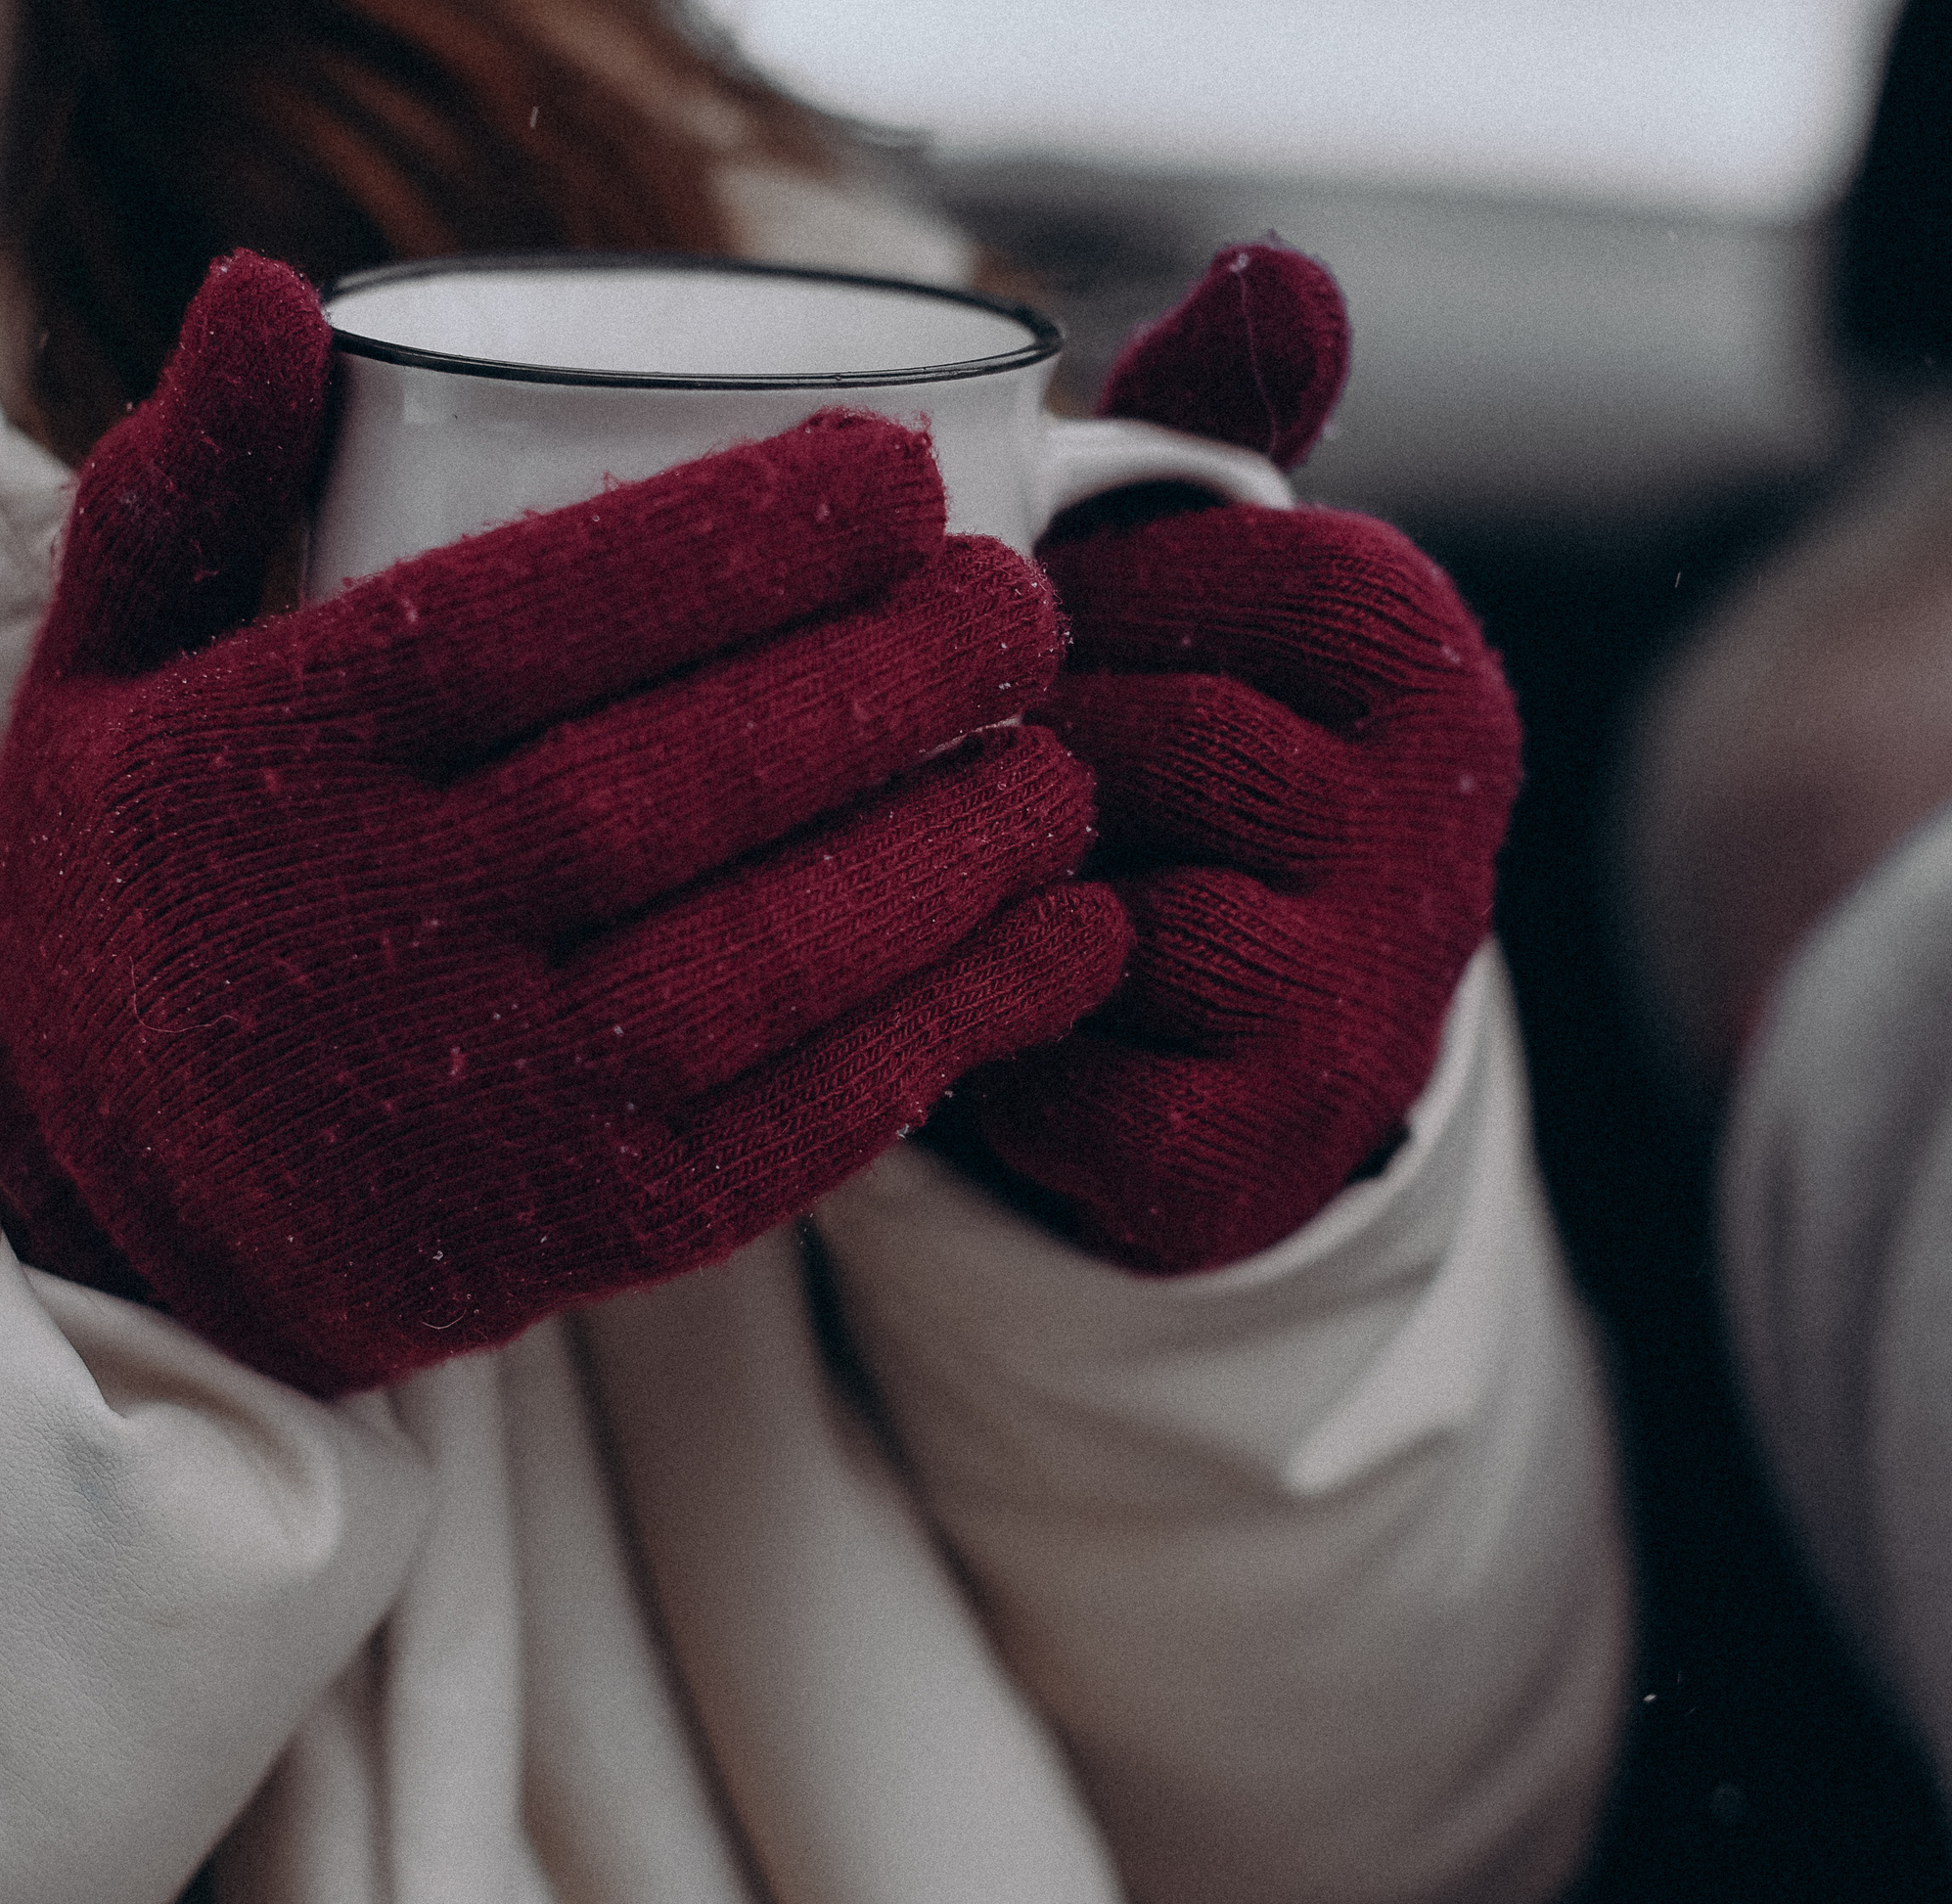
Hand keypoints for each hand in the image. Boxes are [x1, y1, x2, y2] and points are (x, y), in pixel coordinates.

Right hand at [0, 252, 1128, 1390]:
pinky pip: (803, 1128)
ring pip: (772, 955)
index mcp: (273, 764)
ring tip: (1063, 763)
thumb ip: (179, 492)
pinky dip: (956, 1028)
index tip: (896, 471)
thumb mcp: (98, 693)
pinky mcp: (590, 1232)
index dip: (744, 534)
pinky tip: (1060, 941)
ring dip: (958, 850)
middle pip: (684, 779)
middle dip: (895, 675)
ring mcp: (492, 1101)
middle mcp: (379, 932)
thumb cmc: (149, 919)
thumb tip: (271, 284)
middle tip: (1019, 604)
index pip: (533, 617)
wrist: (123, 1231)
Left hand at [946, 242, 1520, 1271]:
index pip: (1282, 566)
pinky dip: (987, 1047)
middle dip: (1035, 745)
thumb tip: (1278, 267)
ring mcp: (1356, 1012)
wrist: (1238, 1072)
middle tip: (951, 761)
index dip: (1107, 585)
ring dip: (998, 896)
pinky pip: (1062, 1075)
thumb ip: (1211, 443)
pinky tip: (983, 1024)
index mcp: (1429, 680)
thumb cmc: (1183, 793)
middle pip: (1175, 738)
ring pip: (1116, 913)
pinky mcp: (1252, 1152)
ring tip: (957, 885)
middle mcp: (1434, 848)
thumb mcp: (1208, 610)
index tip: (1023, 617)